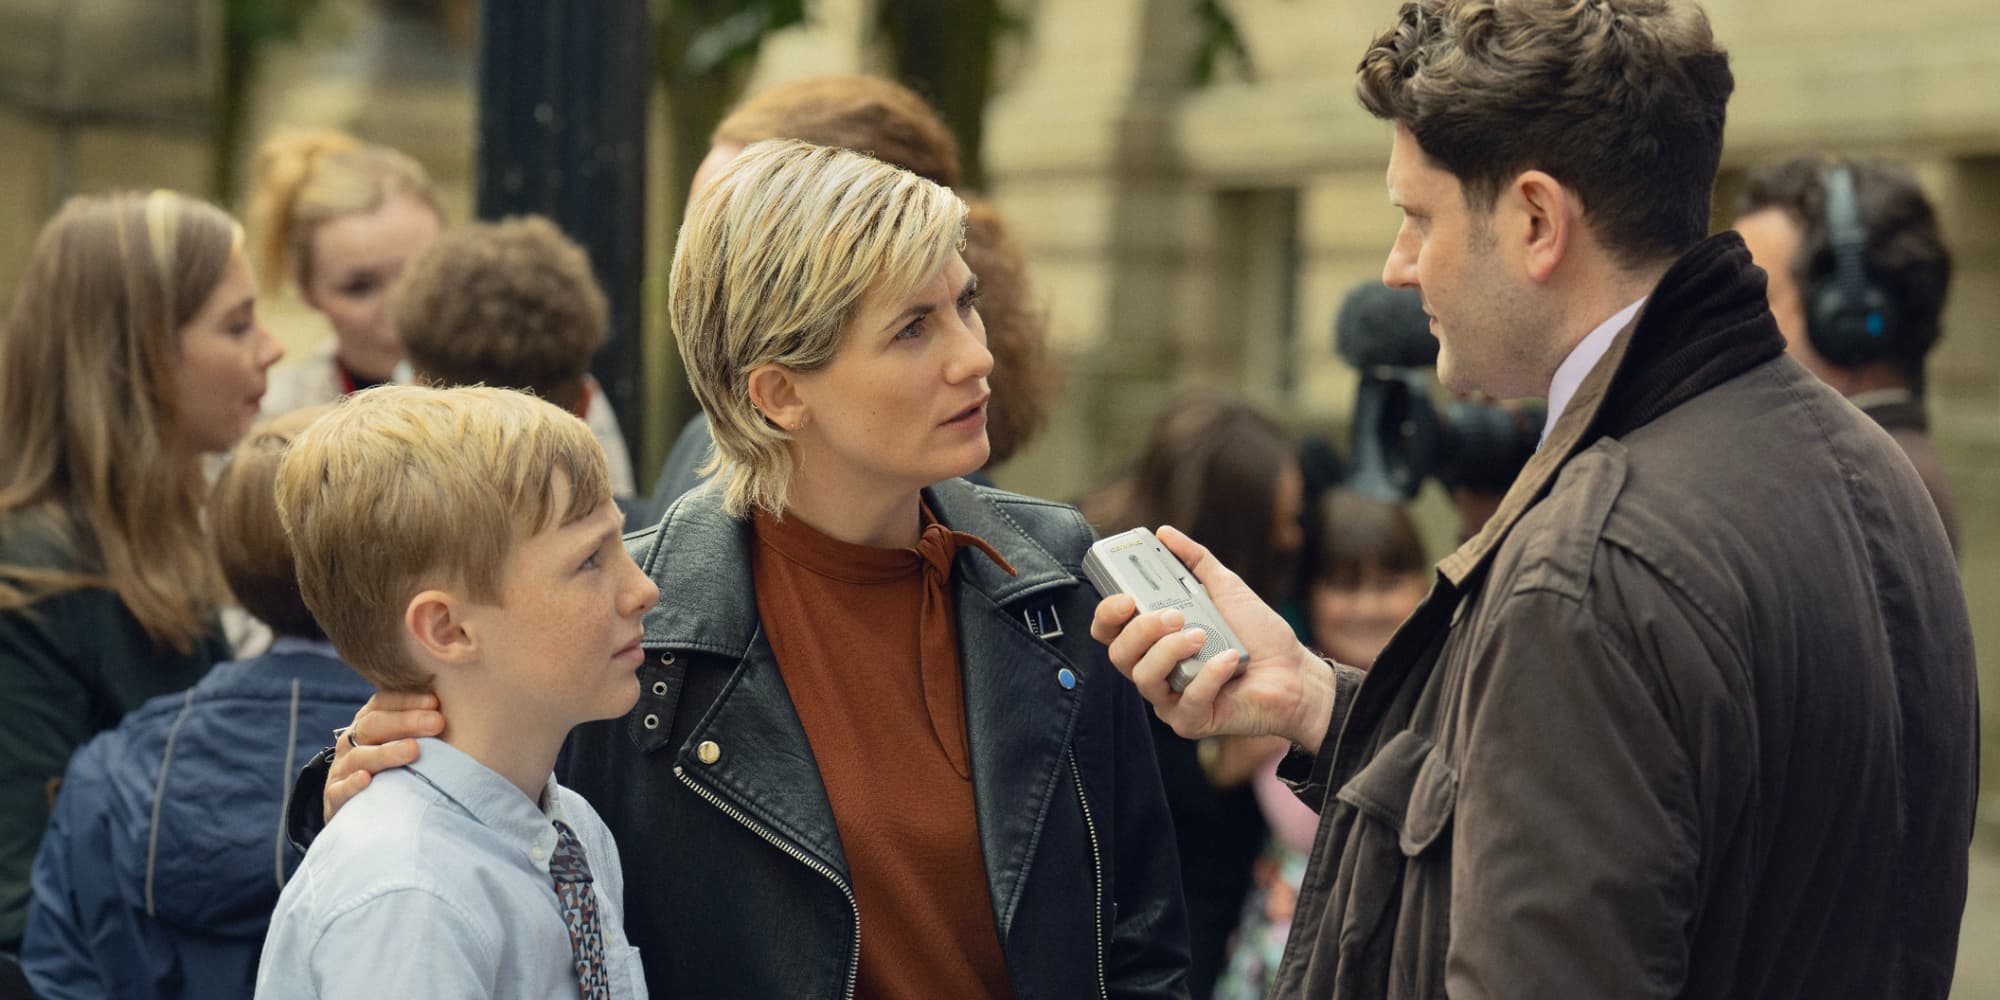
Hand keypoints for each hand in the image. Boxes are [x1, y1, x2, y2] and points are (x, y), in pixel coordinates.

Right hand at [325, 691, 442, 819]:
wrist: (365, 810)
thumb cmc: (395, 769)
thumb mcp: (404, 743)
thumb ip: (423, 726)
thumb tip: (456, 707)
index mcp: (368, 723)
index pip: (383, 703)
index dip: (408, 700)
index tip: (435, 702)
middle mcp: (352, 742)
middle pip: (374, 725)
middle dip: (406, 722)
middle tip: (437, 723)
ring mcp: (342, 769)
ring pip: (360, 757)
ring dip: (386, 752)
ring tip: (413, 750)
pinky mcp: (335, 798)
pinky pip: (340, 790)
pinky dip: (353, 784)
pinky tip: (366, 779)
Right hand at [1090, 525, 1335, 752]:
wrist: (1296, 672)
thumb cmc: (1258, 635)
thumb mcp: (1225, 588)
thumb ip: (1195, 561)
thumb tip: (1165, 532)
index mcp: (1154, 641)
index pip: (1110, 632)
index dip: (1107, 615)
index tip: (1126, 598)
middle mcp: (1155, 671)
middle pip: (1119, 655)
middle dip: (1141, 631)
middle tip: (1174, 615)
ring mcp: (1170, 700)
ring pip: (1143, 678)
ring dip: (1170, 651)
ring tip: (1203, 636)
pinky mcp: (1191, 721)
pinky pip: (1185, 701)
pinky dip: (1208, 676)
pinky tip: (1229, 659)